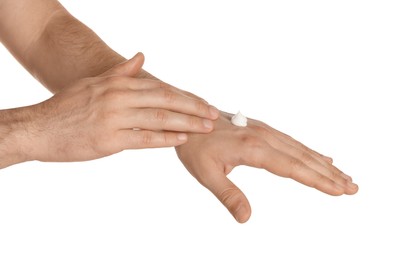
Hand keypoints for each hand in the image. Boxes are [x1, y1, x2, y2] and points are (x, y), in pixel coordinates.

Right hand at [11, 53, 218, 163]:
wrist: (39, 127)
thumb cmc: (68, 107)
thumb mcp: (94, 83)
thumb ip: (121, 72)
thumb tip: (141, 56)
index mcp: (117, 84)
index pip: (160, 88)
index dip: (184, 95)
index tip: (202, 102)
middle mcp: (119, 97)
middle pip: (165, 100)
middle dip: (192, 107)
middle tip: (213, 114)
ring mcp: (114, 118)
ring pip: (159, 117)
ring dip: (186, 122)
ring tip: (206, 127)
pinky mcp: (109, 139)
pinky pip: (144, 138)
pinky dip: (165, 138)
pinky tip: (182, 138)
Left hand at [176, 112, 358, 222]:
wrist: (188, 119)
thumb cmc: (195, 147)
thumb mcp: (206, 174)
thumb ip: (228, 195)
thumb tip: (246, 218)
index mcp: (253, 149)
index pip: (292, 168)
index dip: (317, 180)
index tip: (338, 190)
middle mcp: (264, 137)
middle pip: (303, 158)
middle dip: (328, 174)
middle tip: (352, 187)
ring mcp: (264, 131)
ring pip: (300, 149)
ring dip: (322, 163)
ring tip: (342, 175)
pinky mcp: (261, 129)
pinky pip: (291, 141)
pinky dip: (308, 151)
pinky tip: (318, 156)